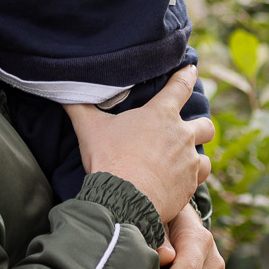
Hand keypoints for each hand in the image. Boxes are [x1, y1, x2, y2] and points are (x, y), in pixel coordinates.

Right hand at [66, 66, 212, 223]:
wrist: (123, 199)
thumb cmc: (108, 159)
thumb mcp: (89, 129)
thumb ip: (78, 107)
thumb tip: (62, 90)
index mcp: (161, 115)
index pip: (181, 86)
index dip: (188, 75)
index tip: (192, 69)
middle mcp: (182, 136)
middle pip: (206, 126)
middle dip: (201, 127)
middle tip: (189, 132)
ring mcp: (189, 162)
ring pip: (205, 158)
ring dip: (196, 159)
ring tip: (183, 164)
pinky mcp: (189, 186)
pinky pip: (197, 182)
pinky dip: (188, 182)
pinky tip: (176, 185)